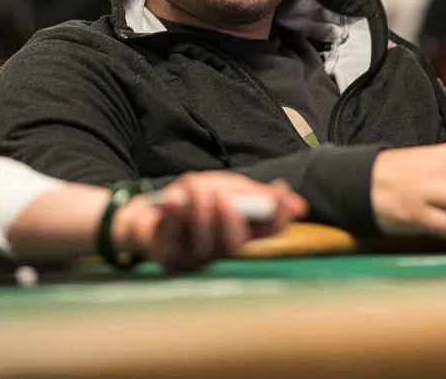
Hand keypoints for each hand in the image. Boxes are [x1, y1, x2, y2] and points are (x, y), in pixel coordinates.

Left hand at [120, 173, 306, 271]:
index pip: (268, 231)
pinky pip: (174, 239)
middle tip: (222, 196)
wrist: (150, 210)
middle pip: (235, 245)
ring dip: (200, 212)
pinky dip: (173, 216)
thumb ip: (254, 194)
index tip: (279, 197)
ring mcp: (194, 258)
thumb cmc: (193, 200)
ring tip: (192, 186)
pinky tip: (171, 200)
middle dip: (229, 218)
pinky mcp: (168, 260)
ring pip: (205, 246)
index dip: (277, 218)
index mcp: (241, 230)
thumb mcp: (226, 187)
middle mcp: (221, 249)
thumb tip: (295, 203)